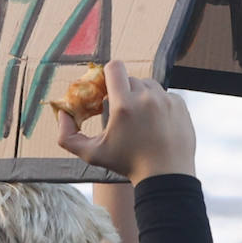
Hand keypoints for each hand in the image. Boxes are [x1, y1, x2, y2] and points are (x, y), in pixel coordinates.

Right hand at [57, 61, 195, 183]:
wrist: (166, 175)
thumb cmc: (128, 164)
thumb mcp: (92, 154)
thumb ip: (68, 136)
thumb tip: (62, 114)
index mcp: (124, 105)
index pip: (114, 67)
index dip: (107, 74)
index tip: (106, 88)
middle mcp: (146, 97)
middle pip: (130, 78)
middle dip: (123, 90)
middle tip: (121, 109)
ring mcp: (166, 99)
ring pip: (148, 84)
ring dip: (141, 95)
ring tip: (139, 117)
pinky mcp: (180, 104)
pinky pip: (165, 94)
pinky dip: (158, 104)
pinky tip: (156, 122)